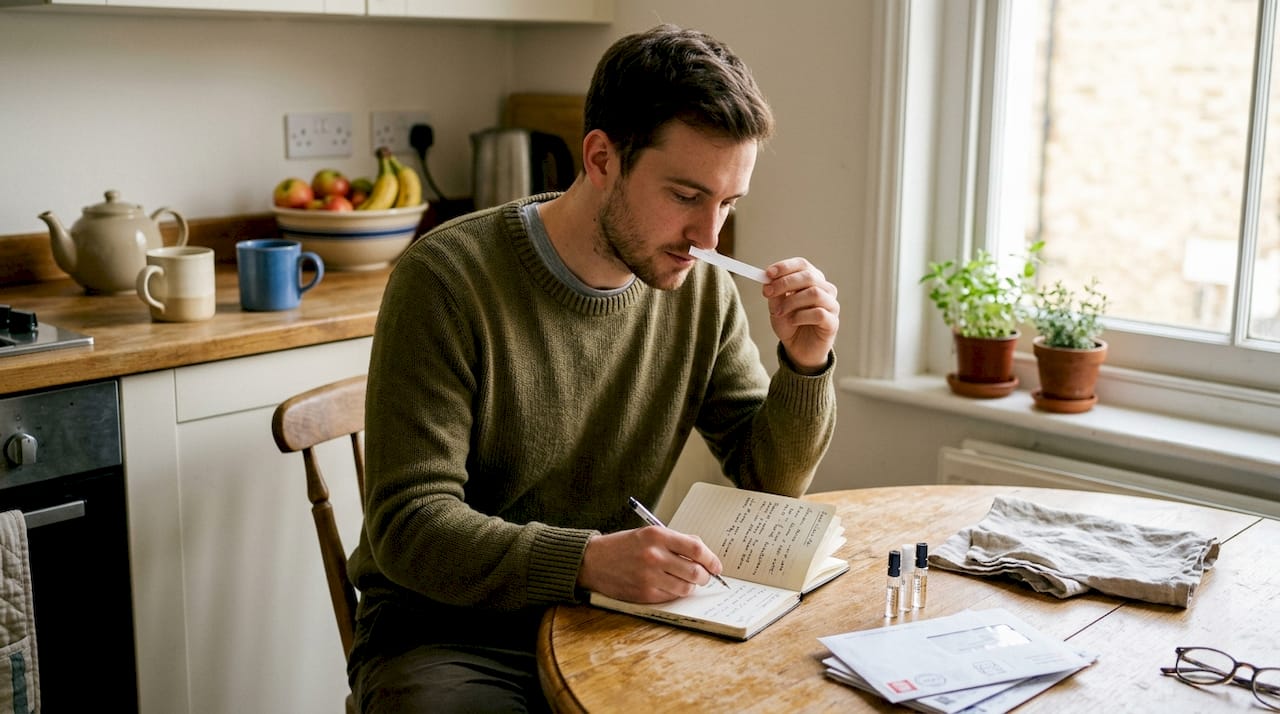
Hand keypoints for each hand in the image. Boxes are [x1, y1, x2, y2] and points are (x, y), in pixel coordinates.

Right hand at [578, 526, 723, 602]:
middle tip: (704, 576)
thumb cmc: (624, 546)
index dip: (712, 559)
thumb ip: (676, 541)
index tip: (717, 566)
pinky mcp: (644, 594)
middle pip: (696, 571)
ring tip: (685, 581)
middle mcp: (654, 556)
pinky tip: (668, 585)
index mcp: (658, 536)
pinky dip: (675, 593)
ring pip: (686, 588)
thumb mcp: (649, 533)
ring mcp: (649, 577)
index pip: (696, 549)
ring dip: (691, 586)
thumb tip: (702, 552)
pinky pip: (671, 596)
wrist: (593, 561)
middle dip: (705, 576)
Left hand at [764, 258, 838, 372]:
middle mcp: (825, 289)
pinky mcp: (832, 322)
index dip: (785, 267)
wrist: (798, 349)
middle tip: (768, 292)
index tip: (768, 273)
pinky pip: (818, 313)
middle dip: (785, 283)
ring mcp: (831, 305)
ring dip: (792, 302)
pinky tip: (794, 321)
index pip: (802, 265)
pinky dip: (801, 316)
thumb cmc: (790, 324)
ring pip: (814, 293)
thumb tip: (768, 279)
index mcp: (812, 280)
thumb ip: (775, 293)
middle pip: (808, 276)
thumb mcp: (777, 307)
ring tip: (780, 312)